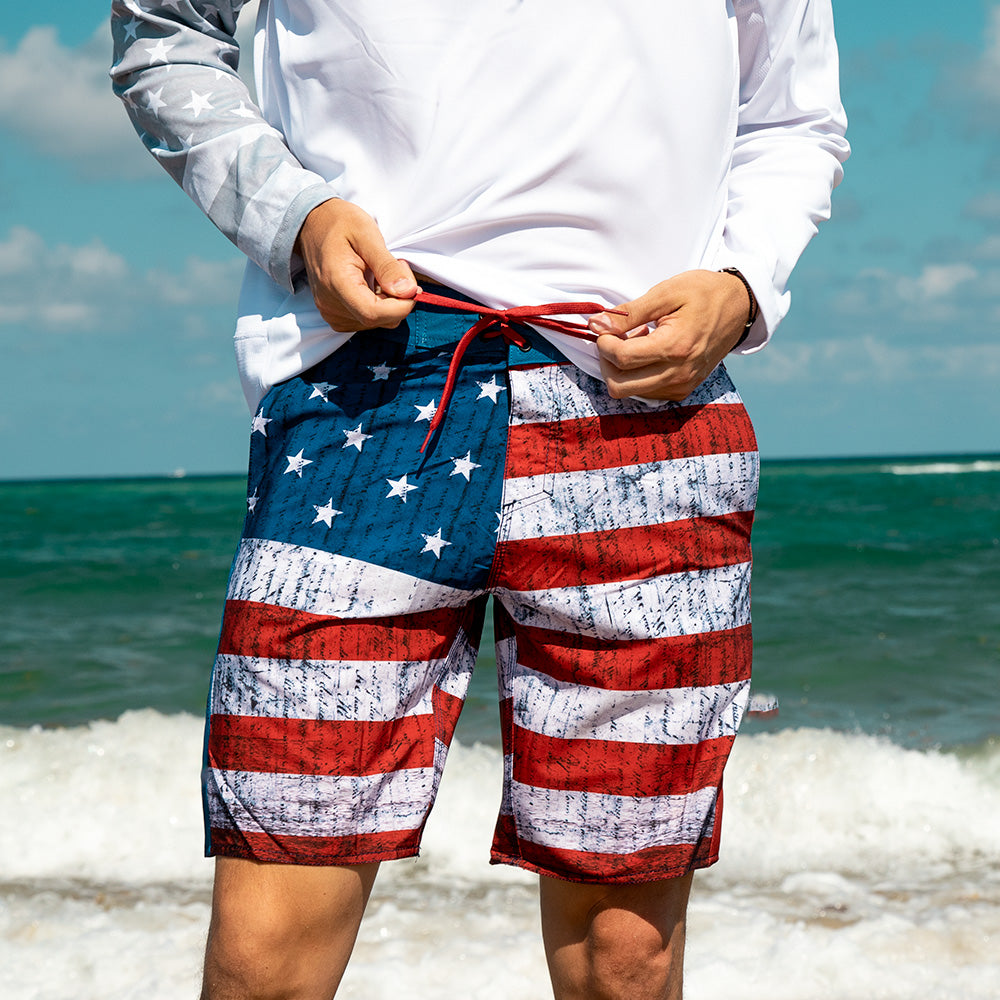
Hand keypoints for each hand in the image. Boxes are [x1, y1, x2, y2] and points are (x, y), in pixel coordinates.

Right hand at [295, 199, 418, 331]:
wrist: (312, 224)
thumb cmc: (339, 224)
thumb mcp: (367, 234)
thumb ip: (387, 266)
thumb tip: (408, 292)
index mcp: (337, 283)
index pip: (374, 313)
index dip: (401, 305)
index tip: (411, 285)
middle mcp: (330, 305)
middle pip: (379, 319)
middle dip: (399, 299)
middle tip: (397, 268)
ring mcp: (331, 313)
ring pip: (377, 322)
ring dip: (389, 302)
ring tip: (381, 273)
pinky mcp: (335, 315)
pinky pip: (367, 320)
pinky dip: (379, 305)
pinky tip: (373, 284)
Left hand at [588, 269, 750, 399]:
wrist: (739, 307)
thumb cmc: (704, 293)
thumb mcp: (665, 293)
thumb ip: (628, 313)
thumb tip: (596, 325)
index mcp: (675, 347)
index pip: (622, 358)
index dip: (604, 342)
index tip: (604, 327)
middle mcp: (678, 374)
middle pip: (620, 385)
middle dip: (606, 362)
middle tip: (613, 338)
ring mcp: (681, 385)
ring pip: (630, 392)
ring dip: (621, 369)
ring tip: (636, 341)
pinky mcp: (682, 390)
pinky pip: (646, 392)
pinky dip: (637, 375)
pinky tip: (647, 352)